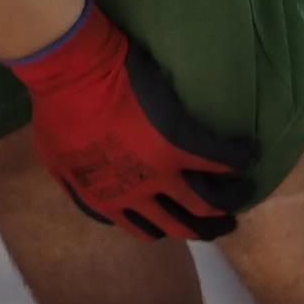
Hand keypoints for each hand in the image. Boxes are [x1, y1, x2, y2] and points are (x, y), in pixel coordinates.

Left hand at [8, 1, 255, 240]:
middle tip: (221, 223)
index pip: (146, 229)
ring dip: (227, 203)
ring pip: (206, 202)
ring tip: (242, 195)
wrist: (73, 74)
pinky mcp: (181, 143)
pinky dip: (239, 157)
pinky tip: (249, 153)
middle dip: (206, 229)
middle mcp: (141, 195)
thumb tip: (92, 198)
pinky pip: (221, 158)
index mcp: (109, 202)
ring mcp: (164, 171)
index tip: (179, 223)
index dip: (166, 228)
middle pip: (184, 225)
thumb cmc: (55, 111)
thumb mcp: (54, 160)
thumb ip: (76, 185)